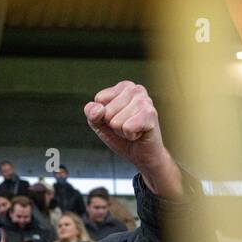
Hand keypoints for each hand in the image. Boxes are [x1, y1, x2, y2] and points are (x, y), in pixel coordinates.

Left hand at [84, 81, 182, 199]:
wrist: (142, 154)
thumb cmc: (122, 136)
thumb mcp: (99, 124)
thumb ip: (91, 113)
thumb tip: (99, 109)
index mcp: (124, 87)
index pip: (99, 99)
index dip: (103, 116)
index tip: (116, 119)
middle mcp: (136, 89)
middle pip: (107, 112)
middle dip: (113, 125)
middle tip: (126, 127)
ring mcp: (145, 100)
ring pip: (116, 121)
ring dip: (121, 131)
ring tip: (133, 130)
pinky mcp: (150, 114)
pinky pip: (127, 128)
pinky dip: (130, 135)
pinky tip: (138, 133)